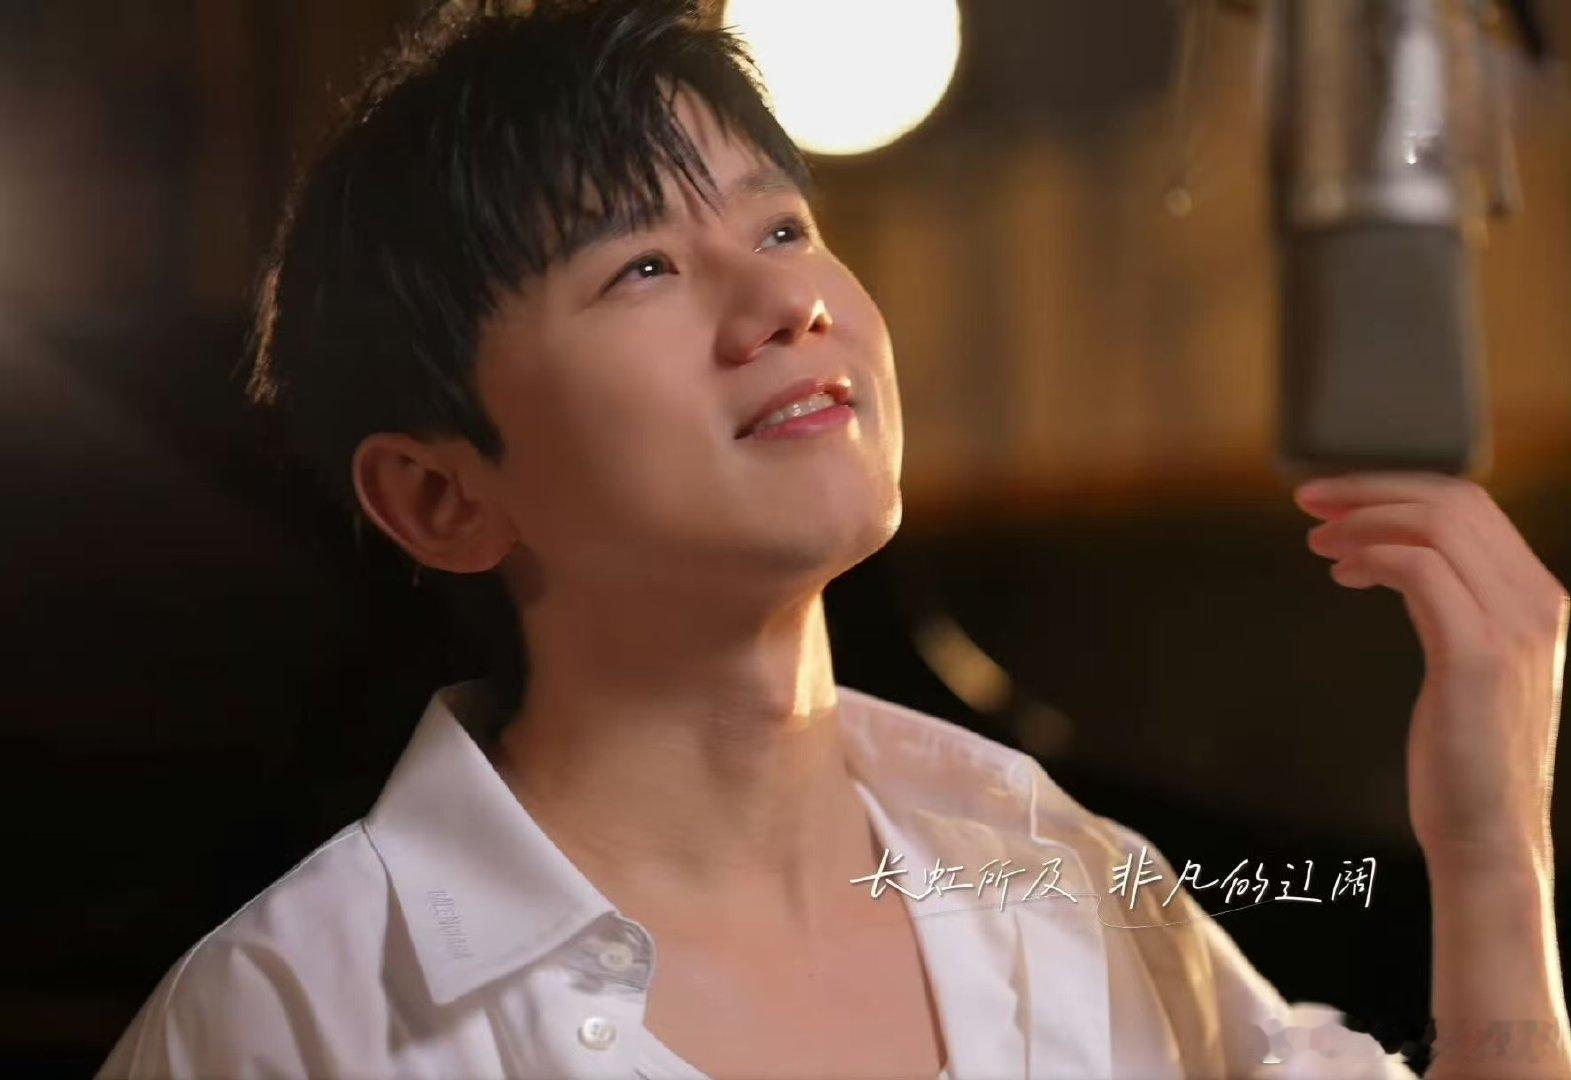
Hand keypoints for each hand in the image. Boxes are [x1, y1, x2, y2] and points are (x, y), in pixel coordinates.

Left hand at [1294, 471, 1569, 877]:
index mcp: (1539, 599)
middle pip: (1454, 501)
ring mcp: (1513, 627)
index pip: (1473, 506)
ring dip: (1363, 521)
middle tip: (1311, 502)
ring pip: (1436, 526)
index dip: (1398, 488)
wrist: (1487, 835)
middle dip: (1372, 489)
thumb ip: (1446, 604)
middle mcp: (1538, 604)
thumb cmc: (1463, 753)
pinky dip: (1372, 556)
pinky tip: (1342, 574)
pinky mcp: (1475, 656)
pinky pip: (1420, 570)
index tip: (1338, 497)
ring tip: (1317, 541)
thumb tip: (1391, 558)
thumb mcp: (1464, 660)